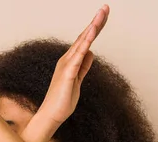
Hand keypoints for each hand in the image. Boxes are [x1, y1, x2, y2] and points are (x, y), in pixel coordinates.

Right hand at [37, 4, 109, 124]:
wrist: (52, 115)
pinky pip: (79, 55)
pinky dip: (85, 43)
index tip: (104, 16)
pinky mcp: (67, 73)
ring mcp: (67, 65)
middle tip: (106, 8)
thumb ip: (83, 67)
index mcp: (71, 61)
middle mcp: (67, 59)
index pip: (85, 41)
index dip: (95, 28)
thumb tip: (90, 53)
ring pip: (82, 42)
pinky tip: (92, 33)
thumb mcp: (78, 81)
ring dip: (92, 28)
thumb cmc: (62, 101)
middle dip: (96, 22)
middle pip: (84, 37)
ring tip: (101, 14)